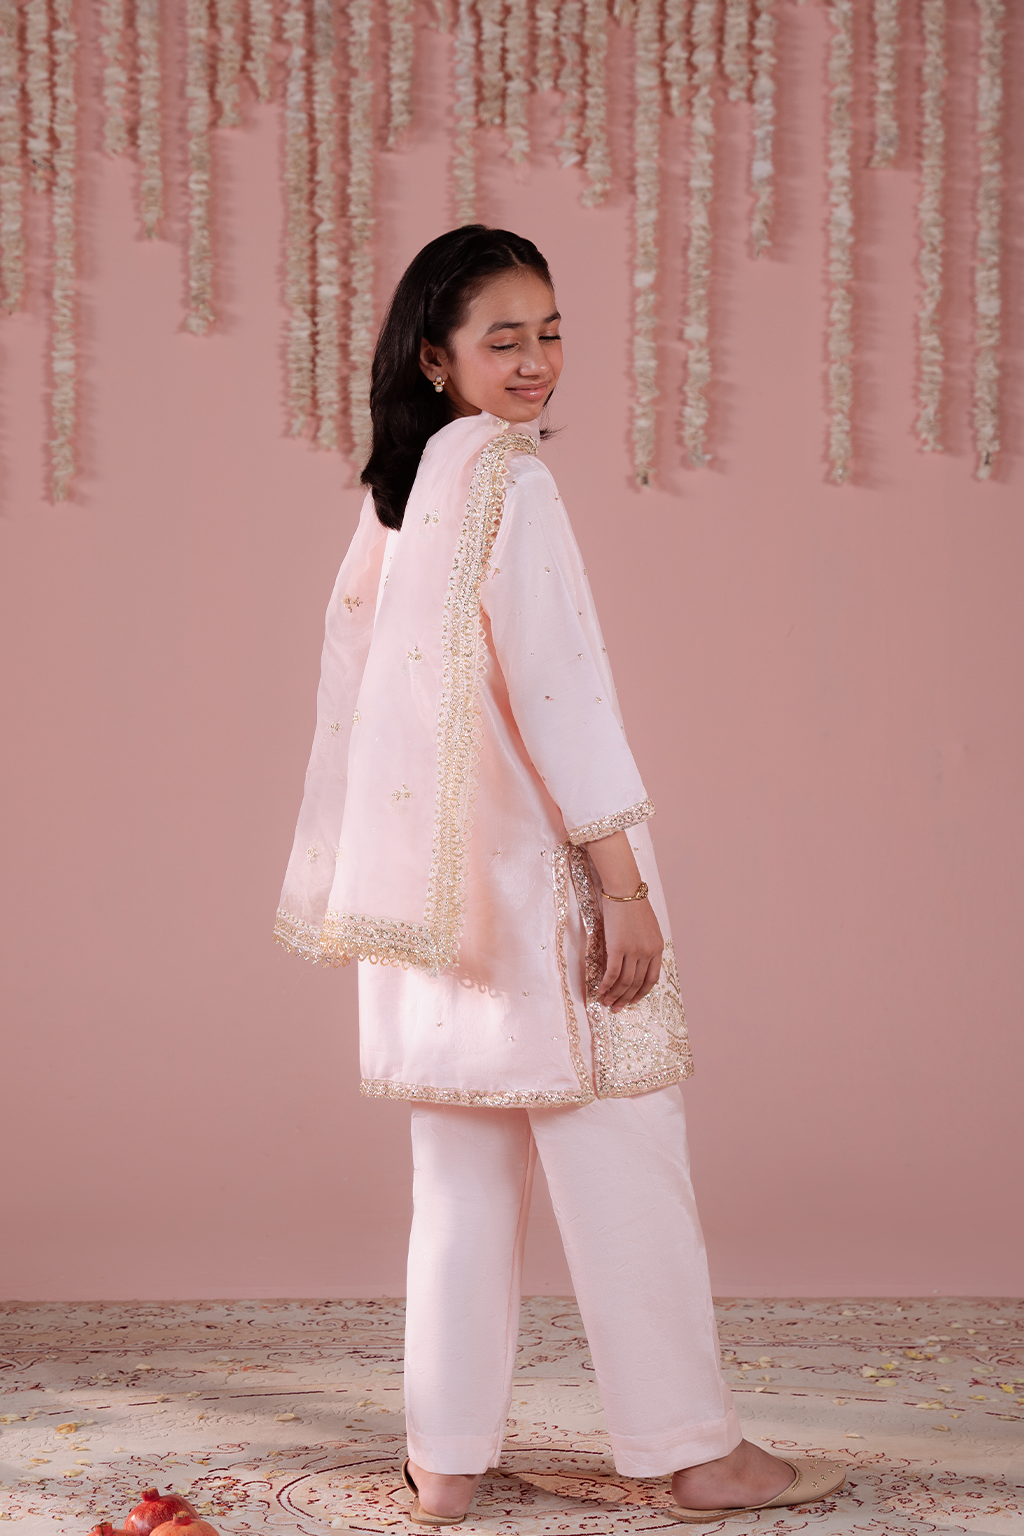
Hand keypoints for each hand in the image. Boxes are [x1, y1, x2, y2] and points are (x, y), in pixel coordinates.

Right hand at [598, 897, 662, 1011]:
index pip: (652, 979)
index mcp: (658, 948)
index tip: (633, 1001)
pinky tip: (600, 991)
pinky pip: (612, 973)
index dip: (642, 993)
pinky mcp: (618, 947)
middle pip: (637, 983)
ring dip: (615, 995)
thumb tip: (636, 961)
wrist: (624, 890)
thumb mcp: (647, 927)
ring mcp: (634, 951)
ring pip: (625, 982)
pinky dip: (606, 985)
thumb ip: (645, 945)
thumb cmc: (632, 905)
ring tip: (606, 1003)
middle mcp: (648, 952)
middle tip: (616, 1008)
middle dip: (626, 999)